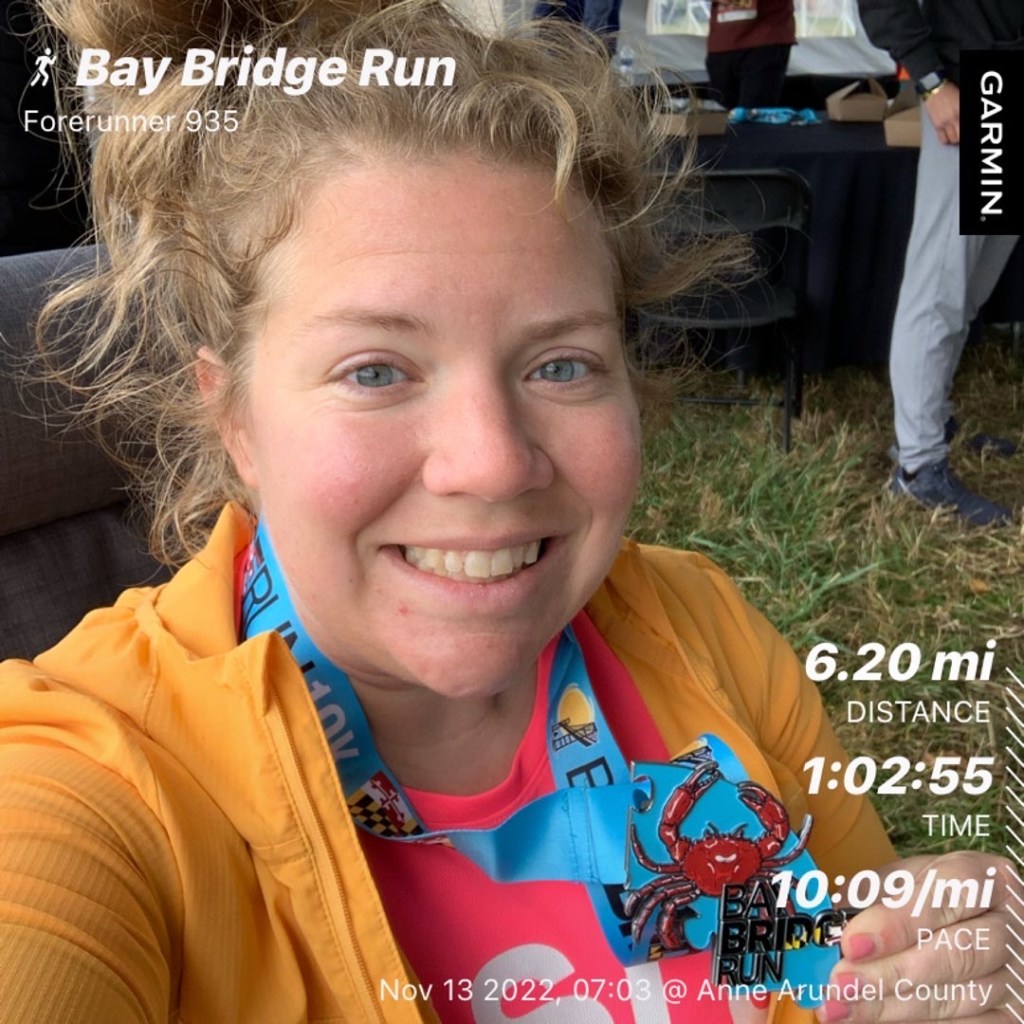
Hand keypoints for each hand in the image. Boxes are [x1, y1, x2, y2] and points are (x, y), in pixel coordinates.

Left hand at [817, 852, 1013, 1022]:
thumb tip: (830, 920)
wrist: (985, 927)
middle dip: (888, 973)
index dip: (897, 922)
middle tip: (839, 983)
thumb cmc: (938, 898)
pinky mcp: (1015, 1017)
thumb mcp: (909, 879)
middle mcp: (1011, 927)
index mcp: (986, 879)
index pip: (944, 896)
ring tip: (842, 1008)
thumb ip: (873, 894)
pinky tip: (874, 1022)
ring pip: (957, 999)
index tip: (851, 942)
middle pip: (953, 955)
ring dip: (892, 1007)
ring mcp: (1018, 978)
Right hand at [924, 82, 959, 144]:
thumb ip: (962, 113)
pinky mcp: (936, 125)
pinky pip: (942, 139)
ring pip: (952, 140)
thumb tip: (961, 122)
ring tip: (954, 135)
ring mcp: (945, 123)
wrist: (934, 89)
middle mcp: (954, 118)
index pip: (964, 129)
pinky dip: (945, 140)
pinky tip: (947, 136)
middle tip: (959, 135)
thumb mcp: (960, 100)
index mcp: (961, 111)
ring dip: (954, 139)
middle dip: (960, 138)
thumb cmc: (948, 92)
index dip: (964, 133)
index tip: (963, 132)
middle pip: (959, 137)